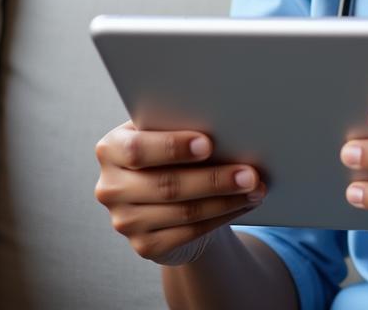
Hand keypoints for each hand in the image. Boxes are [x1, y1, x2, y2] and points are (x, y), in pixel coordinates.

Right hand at [94, 120, 267, 264]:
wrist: (170, 192)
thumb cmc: (175, 149)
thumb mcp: (170, 131)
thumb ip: (181, 125)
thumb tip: (228, 123)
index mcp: (112, 148)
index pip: (138, 149)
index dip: (172, 147)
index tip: (207, 144)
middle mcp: (111, 187)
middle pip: (167, 184)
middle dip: (214, 178)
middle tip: (250, 172)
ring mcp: (125, 220)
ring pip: (183, 211)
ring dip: (226, 200)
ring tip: (256, 188)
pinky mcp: (144, 244)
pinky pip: (189, 232)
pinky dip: (222, 216)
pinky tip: (244, 204)